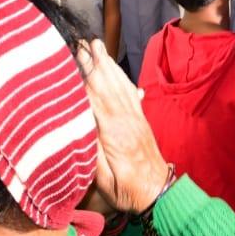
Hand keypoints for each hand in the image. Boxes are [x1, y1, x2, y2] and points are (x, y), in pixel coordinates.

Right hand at [77, 40, 170, 213]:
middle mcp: (126, 121)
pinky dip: (123, 78)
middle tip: (85, 42)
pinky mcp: (141, 121)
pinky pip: (131, 94)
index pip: (95, 100)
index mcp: (114, 135)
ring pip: (120, 86)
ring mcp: (136, 119)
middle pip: (107, 87)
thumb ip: (90, 154)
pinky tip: (116, 69)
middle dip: (96, 63)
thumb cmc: (128, 191)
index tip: (74, 59)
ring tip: (100, 47)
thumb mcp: (103, 180)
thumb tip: (76, 128)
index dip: (84, 78)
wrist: (159, 193)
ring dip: (109, 65)